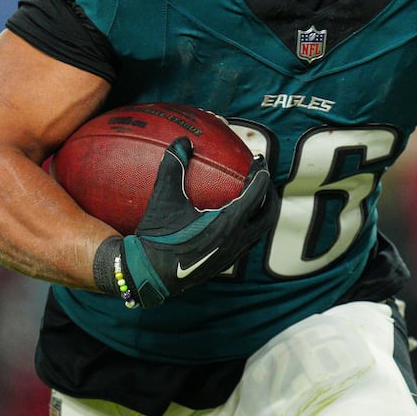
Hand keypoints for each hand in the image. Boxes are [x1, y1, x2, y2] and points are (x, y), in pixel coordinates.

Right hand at [106, 137, 278, 307]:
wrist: (147, 274)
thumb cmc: (156, 236)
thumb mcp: (164, 199)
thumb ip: (173, 166)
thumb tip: (183, 141)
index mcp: (228, 224)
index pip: (257, 194)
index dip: (261, 174)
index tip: (258, 160)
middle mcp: (236, 241)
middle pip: (268, 215)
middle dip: (269, 194)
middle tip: (261, 178)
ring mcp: (232, 255)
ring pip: (259, 231)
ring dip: (261, 212)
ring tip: (253, 196)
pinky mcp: (224, 264)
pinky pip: (247, 242)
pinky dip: (249, 226)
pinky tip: (234, 217)